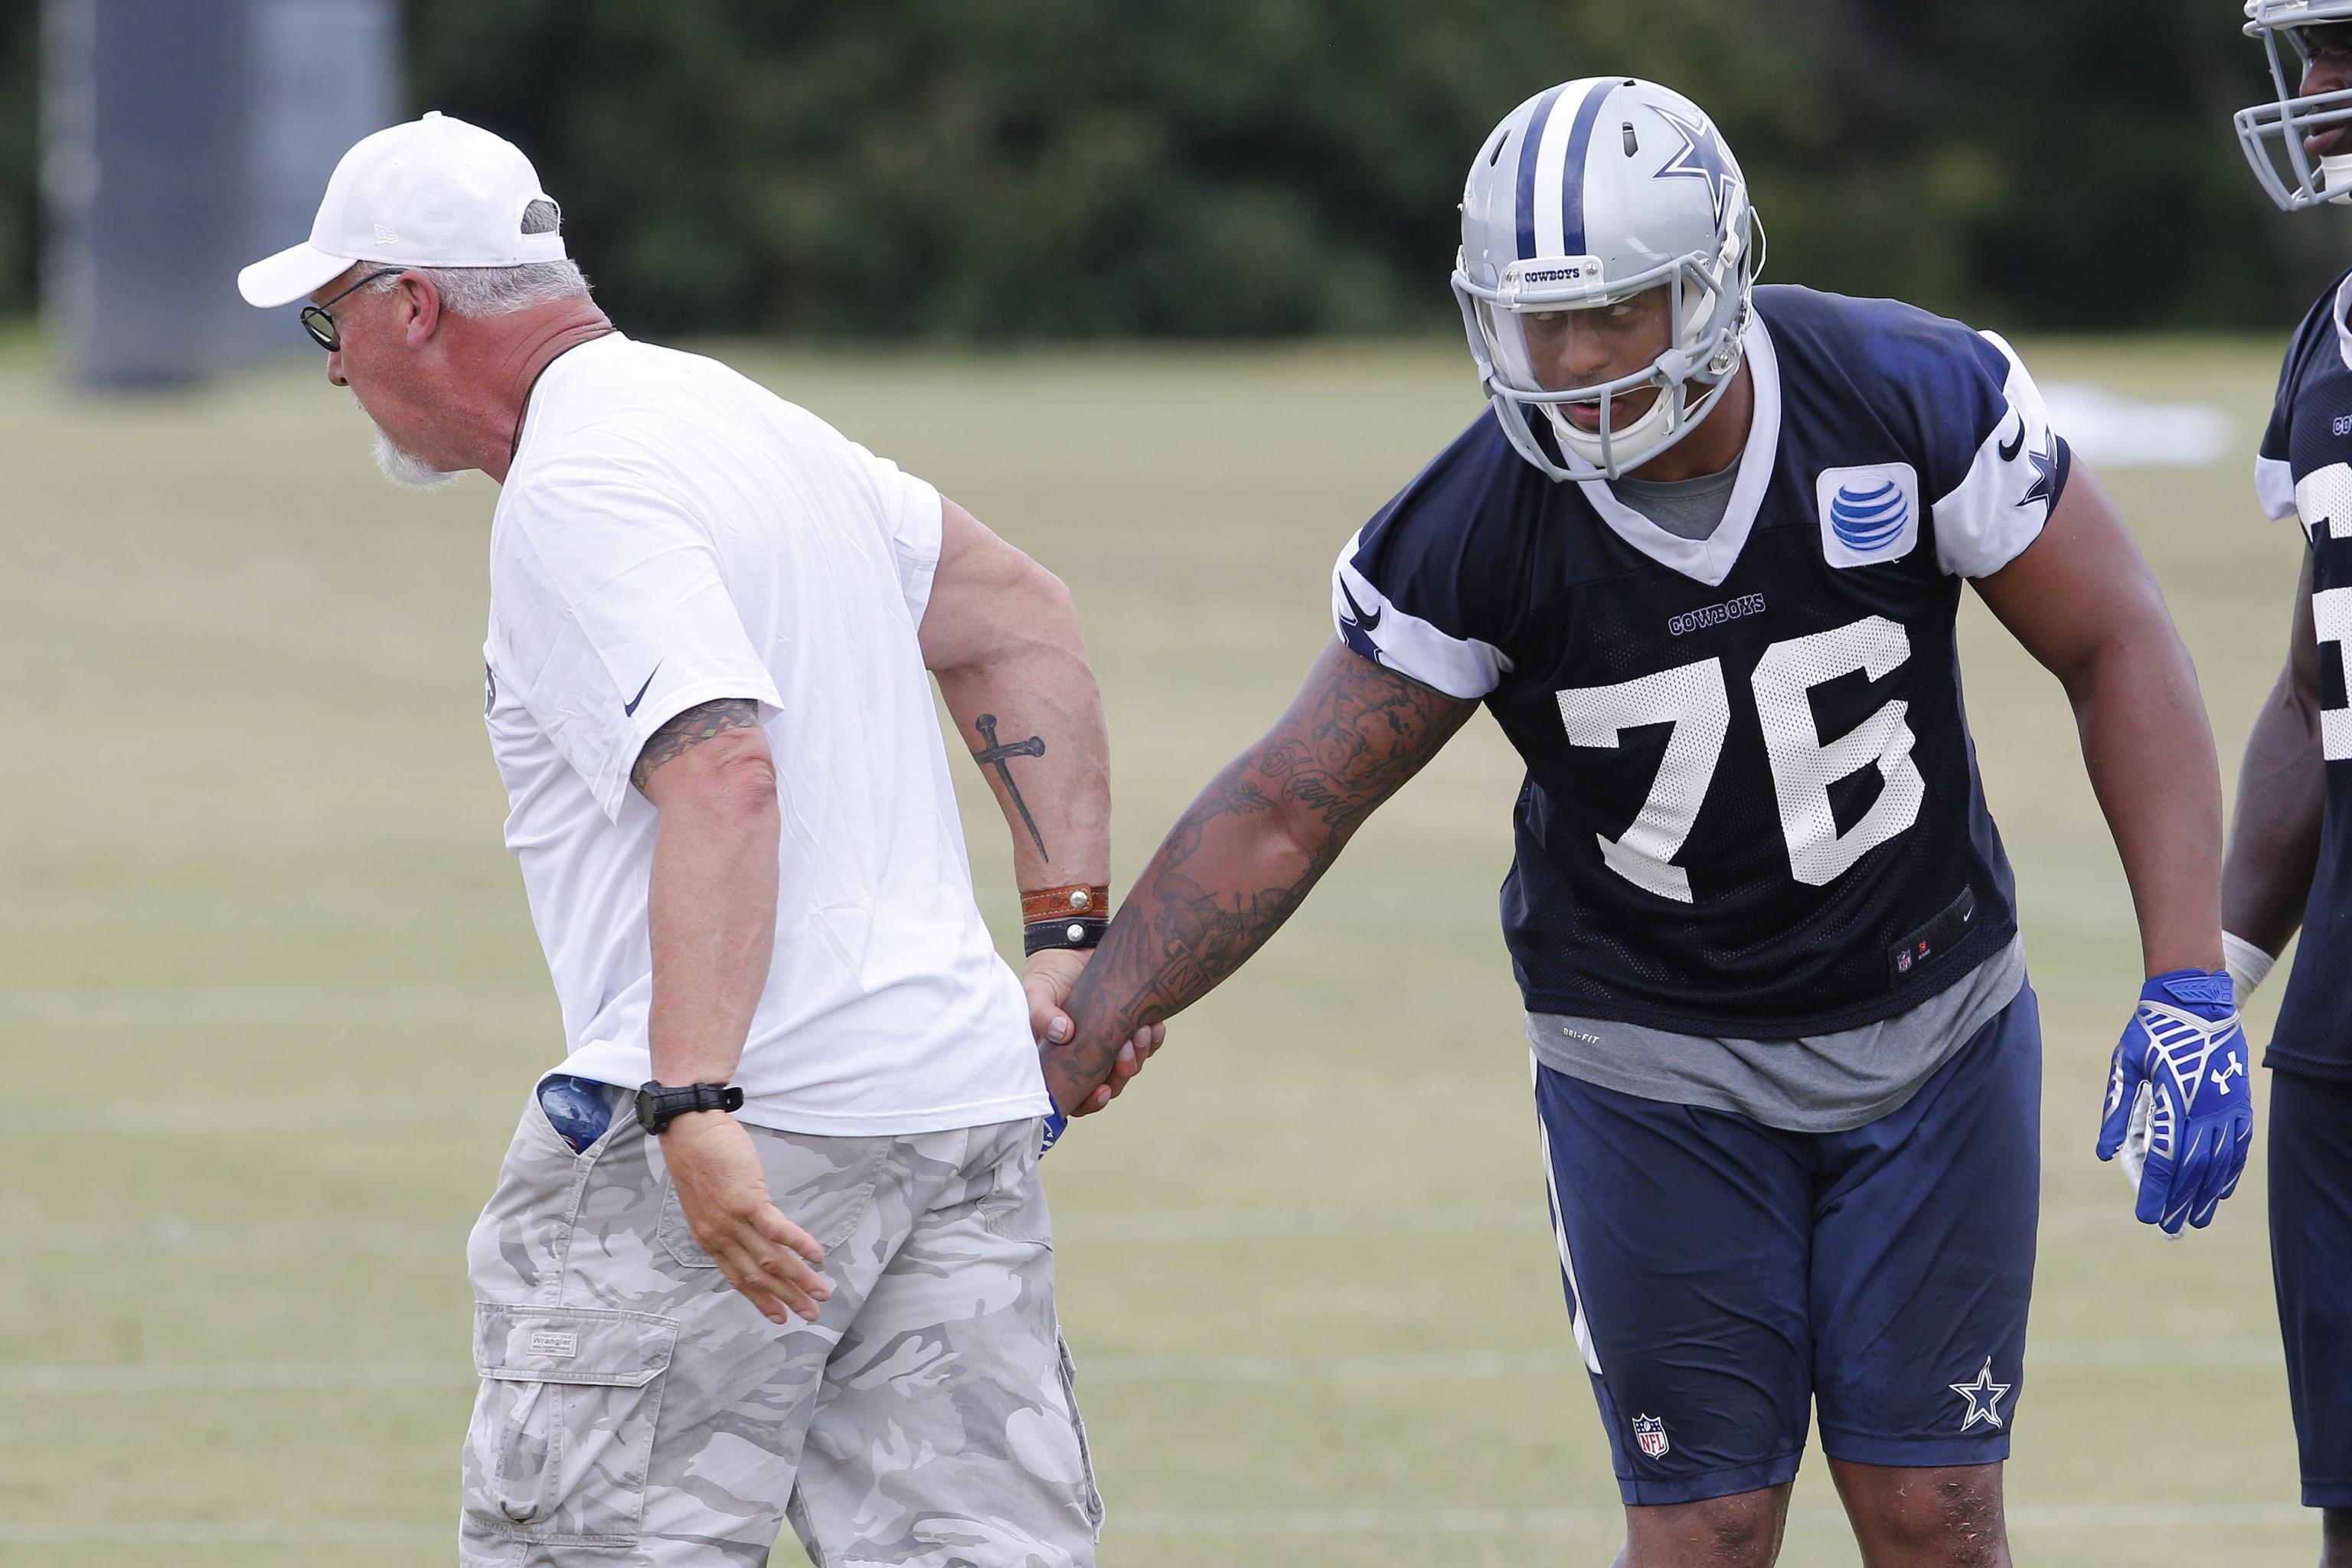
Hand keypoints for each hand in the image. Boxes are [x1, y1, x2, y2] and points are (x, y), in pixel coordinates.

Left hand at [660, 1112, 832, 1322]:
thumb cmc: (699, 1160)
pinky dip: (799, 1244)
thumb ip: (726, 1223)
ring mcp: (733, 1219)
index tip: (780, 1317)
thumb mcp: (706, 1202)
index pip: (739, 1279)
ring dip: (799, 1279)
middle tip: (811, 1315)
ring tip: (822, 1292)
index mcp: (710, 1239)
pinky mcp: (747, 1198)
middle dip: (788, 1298)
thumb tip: (749, 1233)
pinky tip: (818, 1256)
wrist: (688, 1132)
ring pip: (771, 1259)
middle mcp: (720, 1236)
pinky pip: (777, 1228)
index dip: (762, 1301)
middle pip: (759, 1277)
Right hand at [1023, 947, 1165, 1121]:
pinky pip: (1147, 1043)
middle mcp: (1085, 1056)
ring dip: (1139, 1055)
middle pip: (1109, 1085)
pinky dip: (1153, 1038)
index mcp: (1058, 1060)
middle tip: (1126, 1052)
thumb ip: (1041, 1013)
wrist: (1073, 946)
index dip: (1089, 1102)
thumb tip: (1062, 1034)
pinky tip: (1154, 1025)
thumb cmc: (1048, 973)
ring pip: (1130, 1066)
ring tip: (1142, 1032)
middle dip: (1122, 1073)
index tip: (1102, 1090)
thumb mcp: (1036, 991)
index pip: (1074, 1097)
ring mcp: (1109, 1043)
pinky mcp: (1128, 1026)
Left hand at [2096, 969, 2253, 1233]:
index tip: (2146, 1215)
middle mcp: (2206, 1109)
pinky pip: (2240, 1145)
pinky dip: (2231, 1171)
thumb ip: (2116, 1109)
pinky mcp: (2241, 1103)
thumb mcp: (2125, 1063)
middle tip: (2169, 1227)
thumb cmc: (2152, 1032)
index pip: (2164, 1157)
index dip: (2157, 1190)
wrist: (2197, 1002)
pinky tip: (2222, 1190)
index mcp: (2174, 1100)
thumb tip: (2105, 1152)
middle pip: (2194, 1167)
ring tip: (2196, 1218)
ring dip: (2207, 1193)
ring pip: (2220, 1161)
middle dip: (2181, 1200)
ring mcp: (2228, 1106)